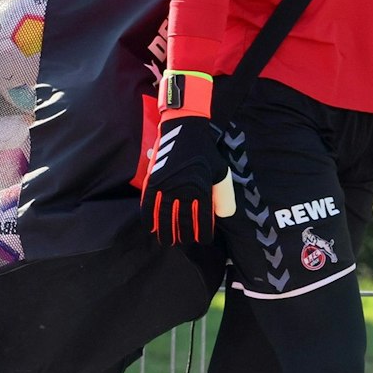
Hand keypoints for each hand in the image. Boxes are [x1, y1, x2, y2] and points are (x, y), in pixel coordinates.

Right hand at [142, 114, 226, 244]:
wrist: (185, 129)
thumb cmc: (205, 152)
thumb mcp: (221, 171)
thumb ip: (224, 194)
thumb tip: (222, 215)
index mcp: (203, 189)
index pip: (203, 219)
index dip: (203, 233)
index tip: (203, 241)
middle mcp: (185, 190)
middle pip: (183, 221)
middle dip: (184, 236)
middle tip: (184, 243)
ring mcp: (168, 185)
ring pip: (165, 216)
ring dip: (166, 231)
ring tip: (167, 242)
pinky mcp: (155, 180)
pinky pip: (149, 204)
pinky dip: (149, 217)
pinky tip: (150, 227)